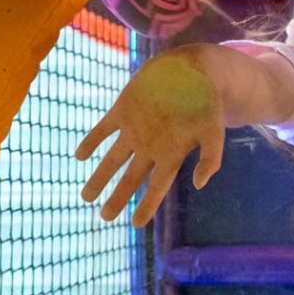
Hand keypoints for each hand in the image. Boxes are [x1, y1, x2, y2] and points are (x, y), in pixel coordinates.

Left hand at [76, 49, 225, 227]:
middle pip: (130, 179)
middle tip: (104, 217)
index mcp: (171, 155)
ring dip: (99, 177)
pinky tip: (79, 155)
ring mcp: (136, 130)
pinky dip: (91, 141)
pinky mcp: (124, 110)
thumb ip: (211, 159)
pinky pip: (104, 129)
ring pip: (113, 159)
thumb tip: (200, 185)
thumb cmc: (207, 102)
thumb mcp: (214, 132)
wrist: (193, 70)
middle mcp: (151, 147)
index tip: (135, 225)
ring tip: (86, 196)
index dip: (146, 206)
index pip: (156, 188)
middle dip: (118, 198)